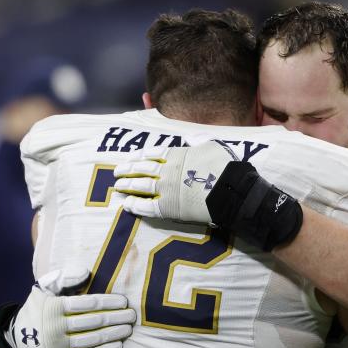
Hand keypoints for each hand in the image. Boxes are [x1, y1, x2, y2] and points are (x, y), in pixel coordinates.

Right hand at [7, 266, 135, 347]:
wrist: (20, 342)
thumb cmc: (40, 311)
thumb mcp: (44, 289)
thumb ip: (63, 278)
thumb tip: (86, 273)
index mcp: (53, 307)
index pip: (88, 304)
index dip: (109, 302)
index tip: (124, 302)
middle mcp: (55, 328)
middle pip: (94, 322)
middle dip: (117, 318)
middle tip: (133, 315)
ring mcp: (59, 347)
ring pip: (94, 339)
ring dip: (115, 334)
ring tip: (128, 328)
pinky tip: (118, 345)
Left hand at [112, 141, 237, 222]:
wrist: (229, 190)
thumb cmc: (224, 167)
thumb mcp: (213, 145)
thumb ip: (198, 141)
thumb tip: (189, 138)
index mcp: (177, 154)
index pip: (153, 153)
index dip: (140, 155)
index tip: (131, 157)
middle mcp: (167, 170)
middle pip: (143, 169)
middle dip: (128, 169)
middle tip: (117, 171)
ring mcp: (166, 189)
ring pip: (141, 186)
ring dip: (128, 185)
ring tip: (117, 186)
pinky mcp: (168, 208)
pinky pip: (147, 206)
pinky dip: (136, 205)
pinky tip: (127, 204)